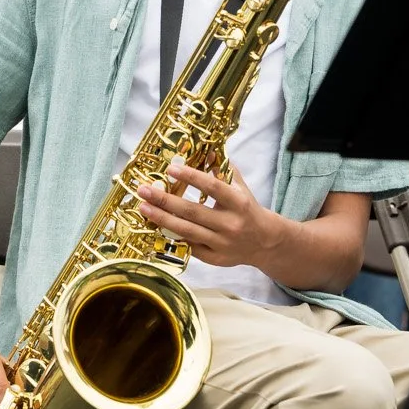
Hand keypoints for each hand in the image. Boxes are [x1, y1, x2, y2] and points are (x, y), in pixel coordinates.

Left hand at [136, 162, 276, 268]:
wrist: (264, 242)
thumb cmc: (247, 210)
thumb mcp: (240, 187)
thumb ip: (223, 169)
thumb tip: (206, 149)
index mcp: (238, 203)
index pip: (212, 187)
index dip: (191, 177)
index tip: (170, 169)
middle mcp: (230, 224)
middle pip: (192, 212)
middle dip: (165, 200)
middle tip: (144, 190)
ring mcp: (221, 243)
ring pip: (186, 231)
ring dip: (161, 219)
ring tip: (144, 207)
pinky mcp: (214, 258)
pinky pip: (188, 247)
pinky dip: (172, 236)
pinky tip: (157, 226)